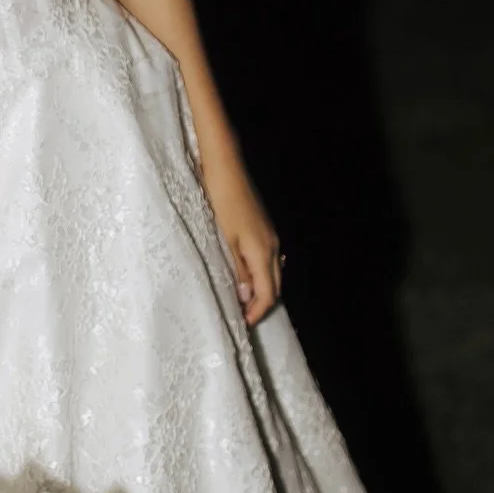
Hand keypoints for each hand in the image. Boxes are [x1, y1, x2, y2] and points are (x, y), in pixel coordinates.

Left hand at [205, 164, 282, 326]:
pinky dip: (260, 275)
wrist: (225, 167)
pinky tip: (245, 278)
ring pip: (272, 273)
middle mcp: (271, 246)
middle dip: (261, 306)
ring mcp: (269, 236)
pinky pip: (267, 260)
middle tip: (243, 319)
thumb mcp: (224, 239)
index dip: (257, 312)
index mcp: (262, 251)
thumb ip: (237, 269)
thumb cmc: (219, 200)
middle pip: (274, 286)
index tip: (243, 325)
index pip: (267, 293)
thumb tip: (246, 297)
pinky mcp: (262, 228)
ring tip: (242, 303)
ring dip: (261, 291)